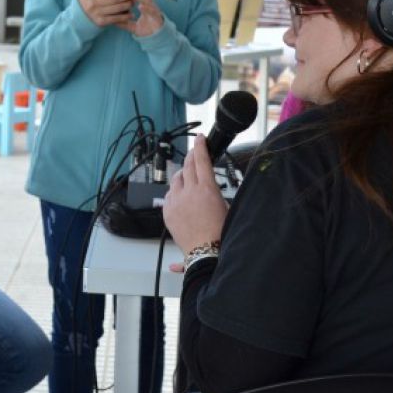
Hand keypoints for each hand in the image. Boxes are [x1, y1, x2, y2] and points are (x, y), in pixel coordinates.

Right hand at [76, 0, 133, 26]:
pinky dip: (124, 17)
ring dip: (127, 5)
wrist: (76, 19)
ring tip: (132, 2)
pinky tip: (130, 14)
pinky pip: (115, 19)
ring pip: (116, 8)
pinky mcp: (101, 22)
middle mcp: (94, 3)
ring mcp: (97, 13)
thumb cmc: (82, 1)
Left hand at [117, 0, 163, 36]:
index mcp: (144, 5)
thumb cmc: (147, 30)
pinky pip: (152, 12)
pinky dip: (147, 9)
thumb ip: (124, 22)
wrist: (158, 39)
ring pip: (147, 1)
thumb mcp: (132, 26)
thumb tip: (112, 20)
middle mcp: (150, 6)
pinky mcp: (158, 18)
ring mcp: (154, 11)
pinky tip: (140, 6)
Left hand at [162, 134, 227, 253]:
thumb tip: (209, 190)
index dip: (201, 147)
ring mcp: (176, 201)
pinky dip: (175, 192)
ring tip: (187, 177)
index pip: (202, 160)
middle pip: (188, 166)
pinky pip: (169, 195)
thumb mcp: (225, 208)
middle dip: (191, 156)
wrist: (205, 253)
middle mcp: (189, 192)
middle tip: (194, 153)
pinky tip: (180, 196)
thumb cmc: (219, 233)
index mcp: (207, 189)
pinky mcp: (168, 212)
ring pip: (176, 180)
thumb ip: (214, 194)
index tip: (200, 139)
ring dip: (183, 175)